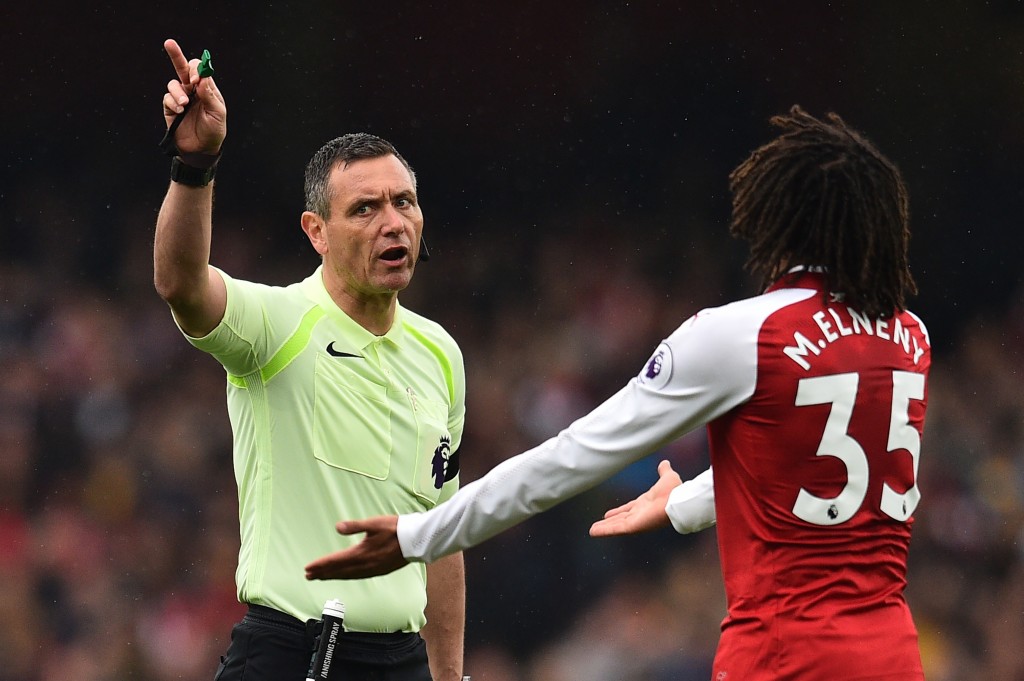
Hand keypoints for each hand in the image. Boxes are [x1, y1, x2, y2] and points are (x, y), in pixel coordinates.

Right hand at [162, 38, 225, 154]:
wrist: (201, 149)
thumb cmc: (214, 131)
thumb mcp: (217, 114)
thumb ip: (209, 95)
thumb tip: (204, 76)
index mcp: (207, 89)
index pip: (201, 70)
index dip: (198, 69)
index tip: (197, 79)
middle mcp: (193, 90)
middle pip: (183, 68)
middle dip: (176, 55)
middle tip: (169, 43)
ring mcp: (181, 97)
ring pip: (173, 83)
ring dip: (178, 92)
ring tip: (184, 104)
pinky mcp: (170, 107)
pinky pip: (167, 97)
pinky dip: (172, 102)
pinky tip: (179, 111)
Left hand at [305, 515, 408, 579]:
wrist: (415, 540)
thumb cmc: (395, 529)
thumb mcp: (374, 523)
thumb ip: (355, 526)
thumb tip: (338, 527)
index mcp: (362, 553)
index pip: (336, 561)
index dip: (321, 565)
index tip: (308, 568)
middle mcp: (365, 565)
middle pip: (339, 571)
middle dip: (323, 573)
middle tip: (308, 575)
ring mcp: (372, 570)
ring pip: (348, 575)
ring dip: (333, 576)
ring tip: (321, 577)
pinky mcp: (379, 571)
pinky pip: (358, 577)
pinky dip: (347, 577)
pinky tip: (344, 576)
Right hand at [589, 459, 681, 536]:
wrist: (678, 500)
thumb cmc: (675, 491)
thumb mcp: (667, 477)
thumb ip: (664, 471)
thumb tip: (665, 463)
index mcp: (645, 504)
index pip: (628, 509)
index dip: (618, 511)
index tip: (608, 514)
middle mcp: (640, 514)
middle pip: (621, 519)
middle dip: (609, 522)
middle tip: (597, 524)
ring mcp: (636, 521)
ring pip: (616, 526)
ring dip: (604, 528)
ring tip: (592, 531)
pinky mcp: (634, 526)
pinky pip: (616, 529)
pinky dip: (604, 530)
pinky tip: (594, 532)